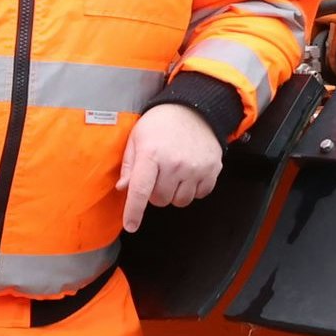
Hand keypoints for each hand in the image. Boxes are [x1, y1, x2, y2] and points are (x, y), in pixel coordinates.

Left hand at [118, 103, 222, 231]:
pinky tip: (189, 173)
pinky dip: (193, 189)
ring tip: (174, 174)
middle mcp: (174, 163)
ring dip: (175, 193)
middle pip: (160, 200)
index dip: (134, 212)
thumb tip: (123, 188)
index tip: (131, 226)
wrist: (193, 109)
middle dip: (156, 193)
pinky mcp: (212, 169)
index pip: (140, 191)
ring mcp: (195, 167)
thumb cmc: (160, 124)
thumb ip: (129, 165)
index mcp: (151, 155)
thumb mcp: (137, 138)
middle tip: (158, 175)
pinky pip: (200, 195)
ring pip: (180, 201)